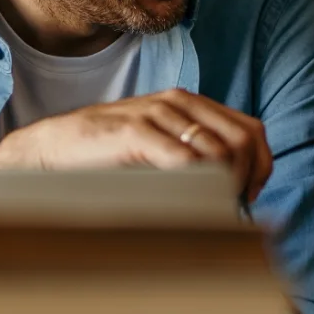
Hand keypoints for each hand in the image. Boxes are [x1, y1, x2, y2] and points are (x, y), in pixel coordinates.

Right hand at [0, 89, 272, 201]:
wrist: (52, 149)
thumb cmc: (106, 155)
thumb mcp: (158, 147)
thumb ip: (192, 154)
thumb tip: (235, 189)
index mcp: (189, 105)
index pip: (251, 130)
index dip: (261, 166)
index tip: (249, 196)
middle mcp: (178, 103)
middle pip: (244, 140)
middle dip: (248, 178)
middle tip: (234, 208)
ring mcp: (156, 114)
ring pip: (219, 150)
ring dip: (224, 187)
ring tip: (214, 211)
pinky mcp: (135, 131)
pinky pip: (183, 159)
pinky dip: (197, 184)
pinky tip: (191, 202)